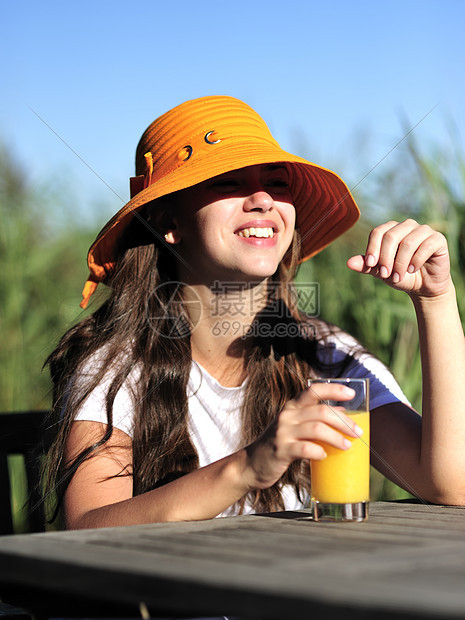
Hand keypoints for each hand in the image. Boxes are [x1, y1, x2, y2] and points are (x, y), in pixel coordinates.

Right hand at [243, 382, 362, 490]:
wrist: (251, 464)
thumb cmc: (278, 444)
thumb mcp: (295, 426)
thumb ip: (315, 419)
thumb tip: (343, 415)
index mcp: (292, 406)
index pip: (314, 390)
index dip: (334, 390)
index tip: (351, 394)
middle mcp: (287, 415)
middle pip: (321, 411)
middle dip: (343, 422)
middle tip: (357, 432)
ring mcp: (283, 432)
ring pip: (316, 429)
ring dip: (336, 437)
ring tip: (347, 446)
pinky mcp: (281, 450)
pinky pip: (305, 449)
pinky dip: (318, 452)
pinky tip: (324, 456)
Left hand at [346, 219, 451, 297]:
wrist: (423, 287)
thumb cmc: (400, 275)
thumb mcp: (381, 272)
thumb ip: (366, 266)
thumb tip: (349, 263)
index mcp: (391, 230)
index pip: (378, 232)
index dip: (373, 248)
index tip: (371, 265)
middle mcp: (407, 226)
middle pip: (391, 236)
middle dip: (386, 258)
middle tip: (385, 275)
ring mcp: (424, 230)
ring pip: (407, 242)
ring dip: (401, 263)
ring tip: (399, 277)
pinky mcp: (438, 239)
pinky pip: (426, 246)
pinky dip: (416, 260)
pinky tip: (413, 270)